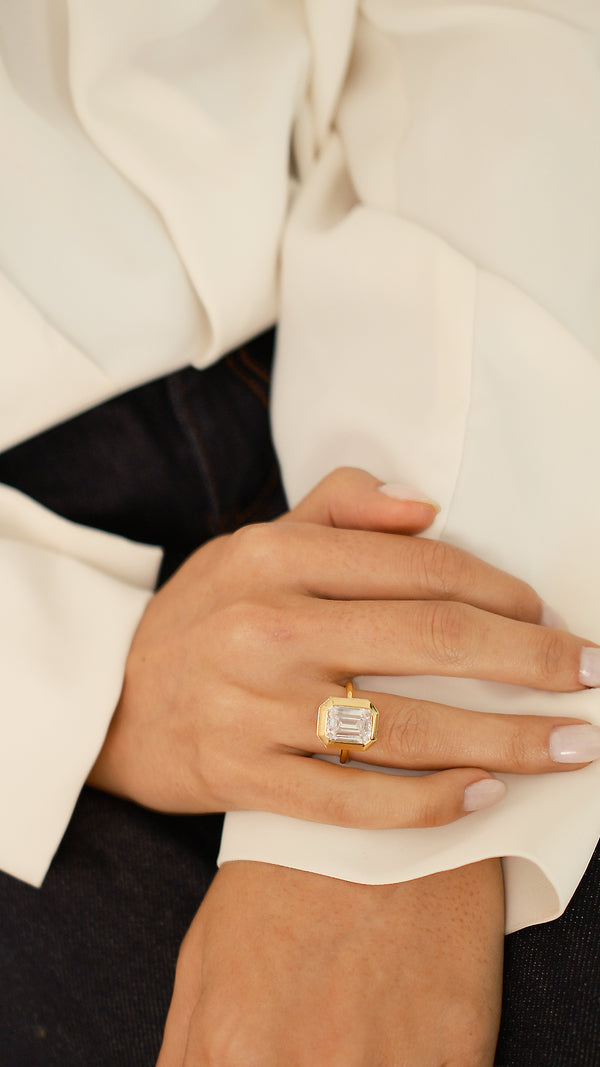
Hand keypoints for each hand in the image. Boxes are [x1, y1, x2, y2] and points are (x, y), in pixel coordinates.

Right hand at [89, 467, 599, 827]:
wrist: (112, 700)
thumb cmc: (205, 614)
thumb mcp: (254, 539)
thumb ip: (340, 504)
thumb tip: (428, 508)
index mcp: (276, 555)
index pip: (418, 565)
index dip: (500, 590)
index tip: (546, 613)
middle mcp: (268, 626)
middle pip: (431, 640)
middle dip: (532, 659)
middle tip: (592, 675)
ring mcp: (256, 708)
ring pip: (407, 726)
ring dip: (506, 738)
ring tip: (570, 744)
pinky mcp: (248, 778)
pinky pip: (355, 799)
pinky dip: (428, 801)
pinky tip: (484, 794)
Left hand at [156, 858, 504, 1066]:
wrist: (388, 808)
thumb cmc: (288, 880)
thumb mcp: (207, 955)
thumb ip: (187, 1055)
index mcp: (232, 1048)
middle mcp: (306, 1065)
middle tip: (312, 1048)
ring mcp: (388, 1064)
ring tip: (353, 1033)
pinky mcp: (457, 1052)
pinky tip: (397, 1042)